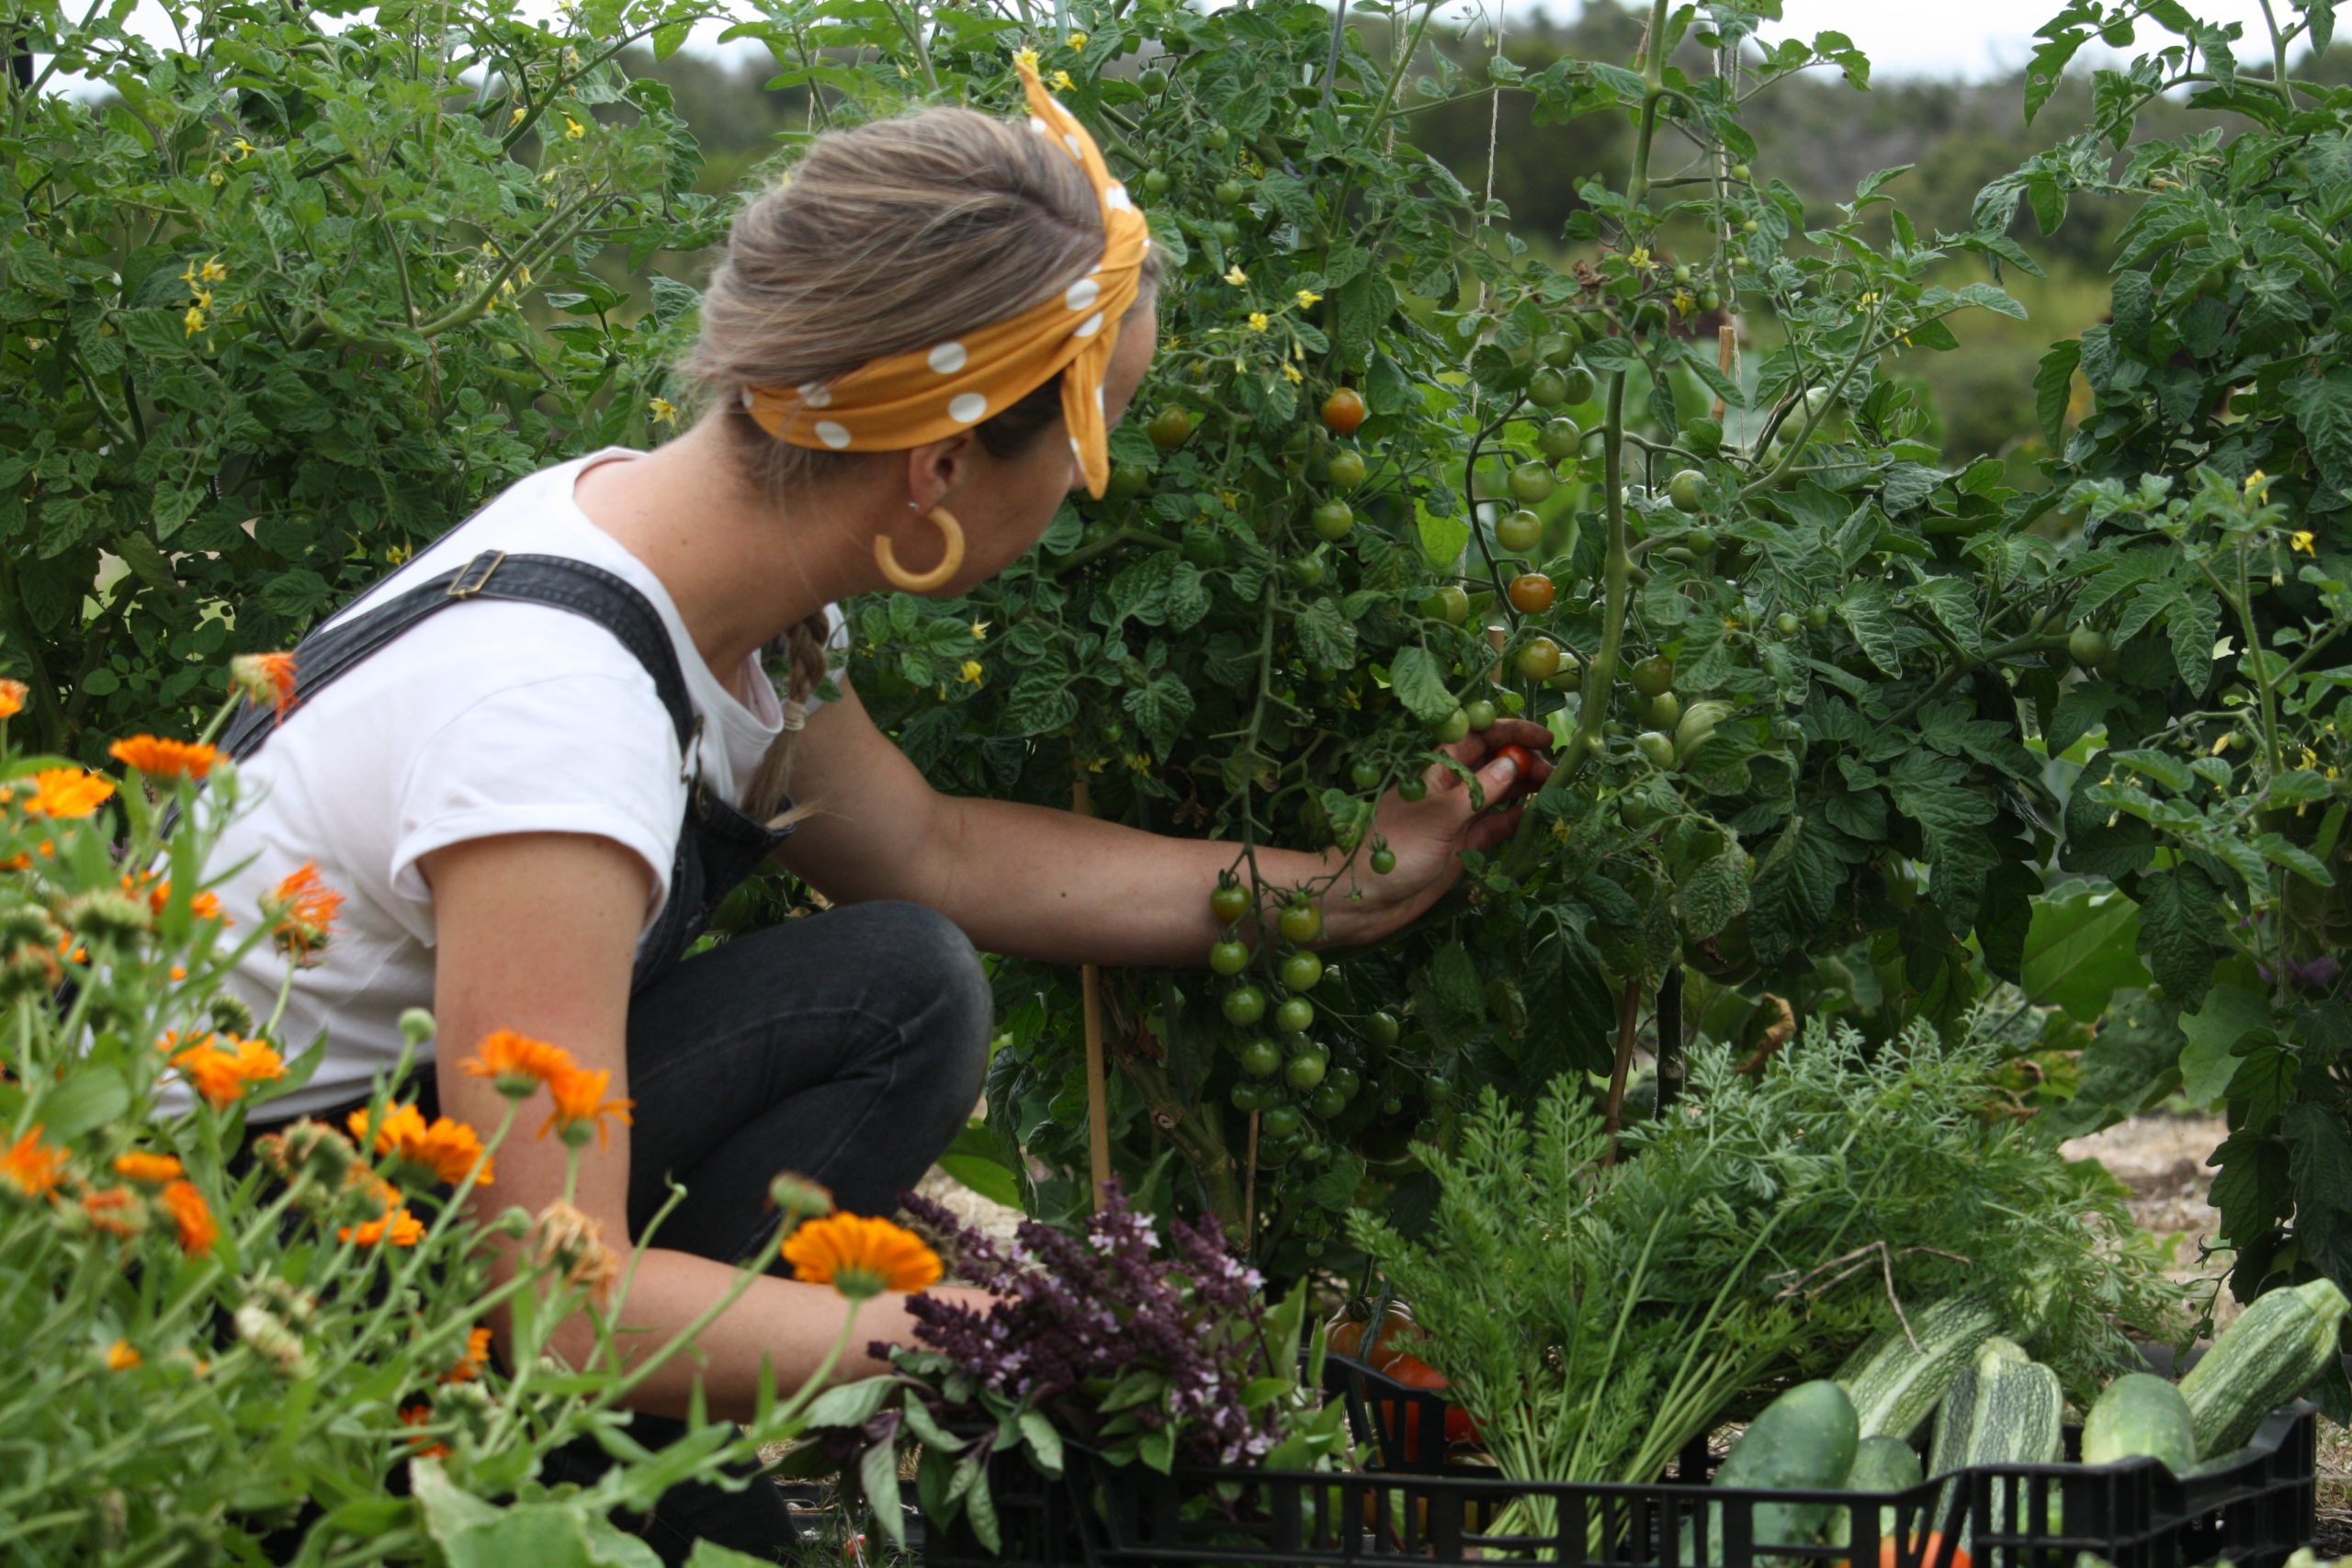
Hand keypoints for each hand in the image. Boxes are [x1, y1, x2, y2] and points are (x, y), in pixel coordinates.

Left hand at [1322, 719, 1554, 943]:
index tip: (1543, 737)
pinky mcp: (1465, 845)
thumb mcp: (1439, 815)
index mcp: (1435, 767)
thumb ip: (1479, 791)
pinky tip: (1540, 815)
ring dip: (1527, 789)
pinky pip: (1498, 825)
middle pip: (1494, 763)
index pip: (1476, 736)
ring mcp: (1459, 816)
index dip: (1509, 731)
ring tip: (1557, 789)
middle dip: (1525, 761)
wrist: (1366, 900)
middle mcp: (1450, 788)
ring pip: (1501, 794)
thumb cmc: (1393, 850)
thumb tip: (1513, 763)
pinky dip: (1519, 819)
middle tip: (1555, 771)